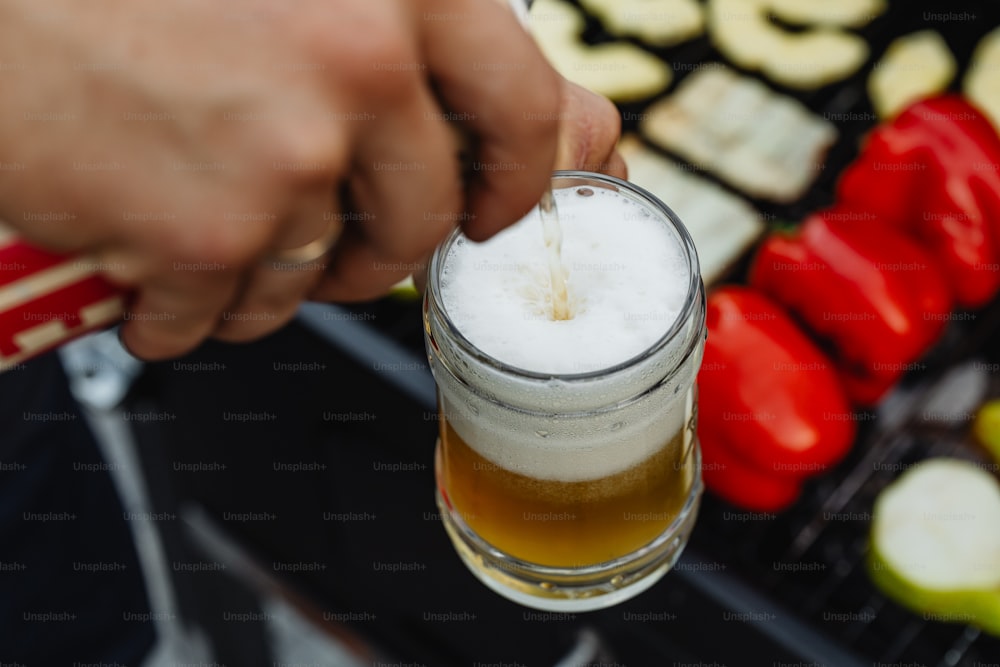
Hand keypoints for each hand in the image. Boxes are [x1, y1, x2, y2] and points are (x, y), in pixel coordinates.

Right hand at [0, 0, 560, 358]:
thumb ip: (391, 30)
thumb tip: (513, 113)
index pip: (518, 106)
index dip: (514, 175)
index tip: (489, 208)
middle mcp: (360, 59)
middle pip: (421, 215)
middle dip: (378, 249)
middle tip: (333, 244)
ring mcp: (289, 152)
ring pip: (321, 272)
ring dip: (270, 274)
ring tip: (210, 232)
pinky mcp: (209, 230)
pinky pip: (232, 310)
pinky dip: (191, 306)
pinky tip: (149, 259)